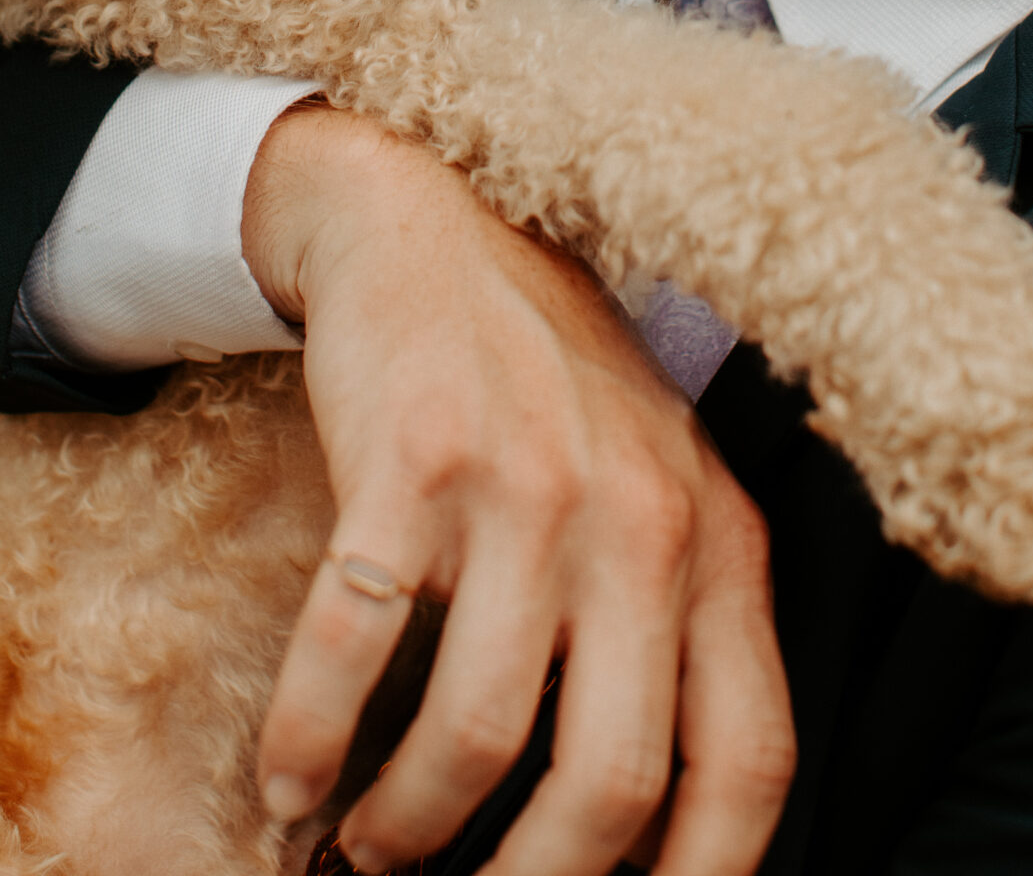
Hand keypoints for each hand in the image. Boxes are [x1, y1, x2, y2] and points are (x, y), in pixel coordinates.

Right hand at [243, 103, 793, 875]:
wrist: (434, 220)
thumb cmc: (551, 380)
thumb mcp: (661, 486)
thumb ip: (679, 627)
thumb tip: (648, 834)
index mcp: (718, 541)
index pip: (747, 764)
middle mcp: (639, 520)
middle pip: (609, 782)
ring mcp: (525, 488)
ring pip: (478, 736)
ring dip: (406, 829)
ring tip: (366, 853)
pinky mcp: (411, 463)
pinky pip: (354, 649)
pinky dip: (308, 741)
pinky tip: (286, 778)